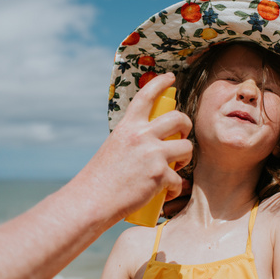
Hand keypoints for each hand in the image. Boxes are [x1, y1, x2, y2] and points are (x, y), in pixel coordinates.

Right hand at [75, 73, 192, 220]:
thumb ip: (133, 141)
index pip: (146, 96)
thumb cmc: (100, 178)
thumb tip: (152, 143)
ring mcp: (152, 154)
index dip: (160, 83)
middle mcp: (141, 135)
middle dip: (187, 126)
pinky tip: (166, 192)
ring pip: (187, 147)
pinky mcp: (160, 175)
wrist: (92, 200)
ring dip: (185, 158)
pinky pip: (179, 179)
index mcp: (128, 127)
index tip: (170, 77)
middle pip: (179, 118)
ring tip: (176, 167)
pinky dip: (175, 188)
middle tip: (182, 136)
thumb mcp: (114, 148)